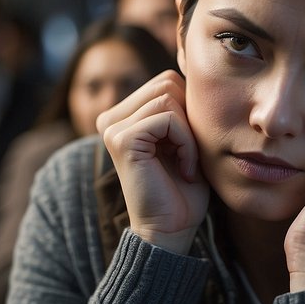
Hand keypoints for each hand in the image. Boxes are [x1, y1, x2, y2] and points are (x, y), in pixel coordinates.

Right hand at [98, 70, 210, 253]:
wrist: (171, 230)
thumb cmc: (183, 190)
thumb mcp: (186, 139)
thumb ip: (183, 107)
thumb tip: (193, 73)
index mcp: (124, 114)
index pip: (168, 80)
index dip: (191, 111)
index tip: (189, 149)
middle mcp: (111, 117)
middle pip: (168, 82)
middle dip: (190, 117)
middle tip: (190, 155)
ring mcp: (112, 127)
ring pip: (169, 97)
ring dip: (190, 133)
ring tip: (187, 163)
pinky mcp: (121, 139)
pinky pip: (168, 118)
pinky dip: (187, 144)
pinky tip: (185, 170)